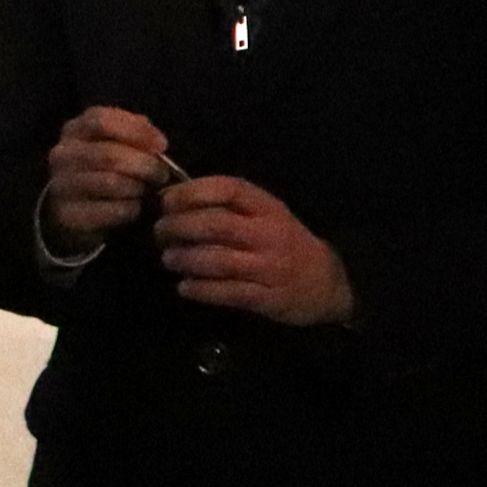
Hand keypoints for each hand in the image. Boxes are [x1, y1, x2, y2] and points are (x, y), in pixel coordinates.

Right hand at [37, 103, 172, 244]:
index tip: (162, 145)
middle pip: (109, 154)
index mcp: (75, 130)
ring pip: (111, 183)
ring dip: (138, 188)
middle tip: (161, 175)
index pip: (102, 121)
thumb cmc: (106, 170)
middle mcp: (62, 155)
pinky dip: (131, 209)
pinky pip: (112, 210)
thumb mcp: (118, 143)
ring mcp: (61, 185)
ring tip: (147, 191)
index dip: (136, 131)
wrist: (80, 211)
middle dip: (145, 165)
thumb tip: (157, 143)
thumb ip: (137, 134)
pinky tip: (135, 208)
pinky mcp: (68, 216)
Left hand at [155, 174, 350, 324]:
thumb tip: (173, 201)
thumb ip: (229, 207)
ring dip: (186, 259)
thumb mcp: (266, 215)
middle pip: (218, 225)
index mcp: (267, 207)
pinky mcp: (268, 298)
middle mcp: (269, 234)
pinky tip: (184, 288)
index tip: (167, 201)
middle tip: (160, 233)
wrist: (326, 282)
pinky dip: (201, 290)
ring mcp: (270, 267)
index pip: (229, 189)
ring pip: (219, 261)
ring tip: (168, 259)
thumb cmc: (285, 243)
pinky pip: (228, 293)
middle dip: (180, 227)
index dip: (193, 192)